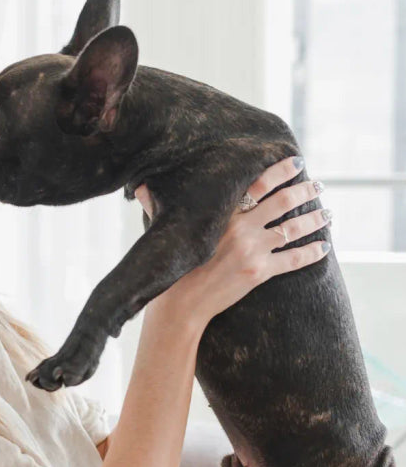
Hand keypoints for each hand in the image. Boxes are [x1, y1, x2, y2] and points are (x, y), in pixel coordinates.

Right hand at [141, 156, 329, 329]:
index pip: (256, 184)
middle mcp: (240, 228)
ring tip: (328, 213)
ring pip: (293, 228)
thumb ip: (155, 207)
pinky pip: (294, 259)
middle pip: (283, 201)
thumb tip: (139, 187)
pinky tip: (325, 247)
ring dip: (315, 218)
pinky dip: (313, 252)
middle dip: (305, 190)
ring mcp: (252, 250)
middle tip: (319, 185)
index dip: (279, 170)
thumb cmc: (170, 269)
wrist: (181, 305)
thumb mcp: (164, 233)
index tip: (296, 160)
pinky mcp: (260, 273)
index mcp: (221, 213)